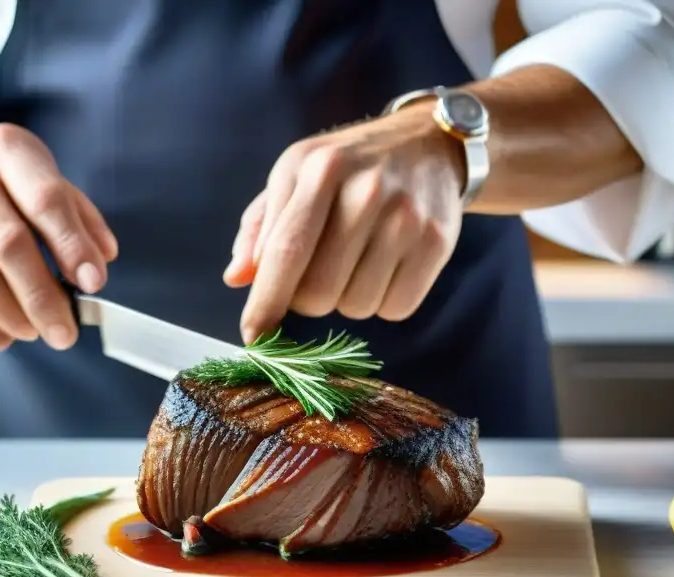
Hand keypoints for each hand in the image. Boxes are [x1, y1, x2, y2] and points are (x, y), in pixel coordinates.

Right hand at [0, 123, 117, 350]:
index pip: (45, 200)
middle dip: (45, 298)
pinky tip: (7, 334)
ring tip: (39, 331)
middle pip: (9, 246)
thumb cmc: (5, 192)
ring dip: (17, 318)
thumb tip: (101, 259)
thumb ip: (82, 220)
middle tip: (67, 332)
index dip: (72, 246)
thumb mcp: (47, 184)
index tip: (93, 283)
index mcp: (8, 150)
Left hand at [224, 104, 465, 343]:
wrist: (429, 143)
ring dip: (348, 299)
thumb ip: (261, 227)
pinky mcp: (437, 243)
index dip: (266, 301)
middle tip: (318, 272)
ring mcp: (406, 218)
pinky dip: (384, 302)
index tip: (253, 335)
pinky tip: (386, 268)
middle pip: (318, 293)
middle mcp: (366, 192)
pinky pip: (395, 308)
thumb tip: (237, 278)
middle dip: (308, 298)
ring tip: (357, 261)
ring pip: (357, 307)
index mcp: (320, 169)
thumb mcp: (296, 174)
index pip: (285, 251)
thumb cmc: (349, 165)